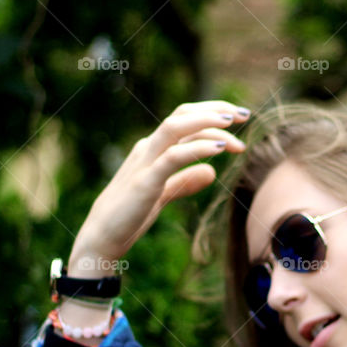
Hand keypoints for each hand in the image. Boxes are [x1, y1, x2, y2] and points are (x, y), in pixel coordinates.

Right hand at [69, 100, 248, 276]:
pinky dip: (197, 149)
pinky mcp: (146, 180)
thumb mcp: (165, 194)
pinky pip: (173, 157)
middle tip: (243, 115)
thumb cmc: (129, 215)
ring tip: (232, 125)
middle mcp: (149, 148)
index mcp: (153, 149)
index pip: (185, 119)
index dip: (211, 113)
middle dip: (214, 110)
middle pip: (182, 114)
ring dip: (206, 121)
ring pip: (175, 127)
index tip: (238, 118)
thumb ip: (186, 181)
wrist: (103, 236)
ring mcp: (145, 161)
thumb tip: (212, 171)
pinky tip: (218, 149)